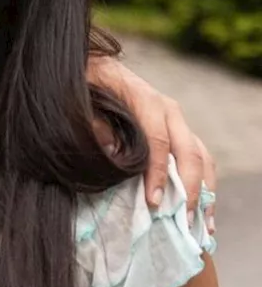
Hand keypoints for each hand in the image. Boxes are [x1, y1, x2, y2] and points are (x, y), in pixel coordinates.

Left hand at [87, 54, 217, 231]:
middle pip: (188, 151)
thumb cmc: (86, 82)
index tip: (153, 201)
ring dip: (203, 189)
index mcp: (145, 99)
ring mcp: (176, 120)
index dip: (157, 173)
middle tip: (182, 219)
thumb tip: (110, 152)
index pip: (158, 141)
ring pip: (200, 156)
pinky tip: (203, 206)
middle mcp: (168, 109)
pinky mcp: (178, 129)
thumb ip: (94, 123)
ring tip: (202, 222)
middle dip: (188, 188)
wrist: (94, 63)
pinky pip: (199, 156)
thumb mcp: (81, 97)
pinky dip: (204, 182)